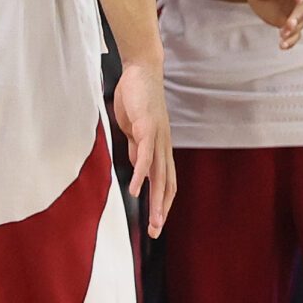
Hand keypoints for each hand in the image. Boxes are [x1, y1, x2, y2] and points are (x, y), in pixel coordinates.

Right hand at [109, 59, 175, 236]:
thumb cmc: (137, 98)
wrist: (142, 71)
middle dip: (161, 210)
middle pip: (166, 185)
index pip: (166, 182)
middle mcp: (163, 147)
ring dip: (157, 199)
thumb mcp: (135, 130)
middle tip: (155, 231)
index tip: (156, 223)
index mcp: (160, 148)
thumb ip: (137, 149)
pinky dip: (142, 173)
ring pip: (160, 175)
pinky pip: (146, 155)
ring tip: (153, 220)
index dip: (163, 203)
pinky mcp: (147, 127)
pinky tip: (135, 188)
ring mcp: (157, 138)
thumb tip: (137, 168)